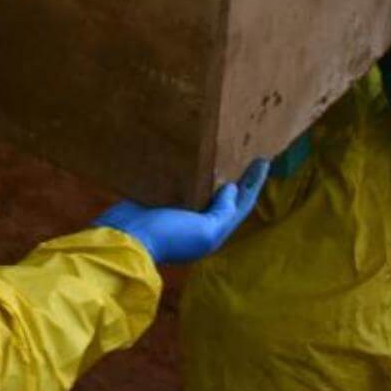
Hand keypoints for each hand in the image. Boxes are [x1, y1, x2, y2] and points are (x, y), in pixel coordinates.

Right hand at [95, 159, 269, 263]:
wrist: (126, 237)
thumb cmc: (169, 235)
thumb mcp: (205, 231)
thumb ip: (223, 214)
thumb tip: (231, 190)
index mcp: (213, 231)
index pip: (240, 206)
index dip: (253, 184)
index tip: (264, 162)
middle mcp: (199, 222)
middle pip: (225, 198)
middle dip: (240, 179)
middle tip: (251, 155)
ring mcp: (179, 211)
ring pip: (205, 189)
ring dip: (217, 173)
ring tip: (227, 153)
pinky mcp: (161, 200)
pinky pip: (183, 184)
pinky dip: (193, 173)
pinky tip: (195, 157)